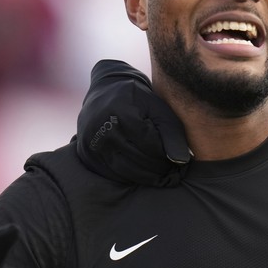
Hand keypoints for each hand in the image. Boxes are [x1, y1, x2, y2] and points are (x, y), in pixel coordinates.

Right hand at [77, 60, 189, 186]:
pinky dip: (129, 178)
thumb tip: (182, 162)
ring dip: (146, 177)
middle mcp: (102, 127)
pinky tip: (143, 174)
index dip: (166, 157)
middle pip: (137, 160)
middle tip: (173, 174)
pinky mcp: (85, 152)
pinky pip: (110, 174)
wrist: (108, 89)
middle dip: (159, 169)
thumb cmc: (140, 101)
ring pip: (124, 171)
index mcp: (122, 113)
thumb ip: (173, 135)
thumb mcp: (160, 110)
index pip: (150, 146)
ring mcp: (91, 141)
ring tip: (161, 176)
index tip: (179, 163)